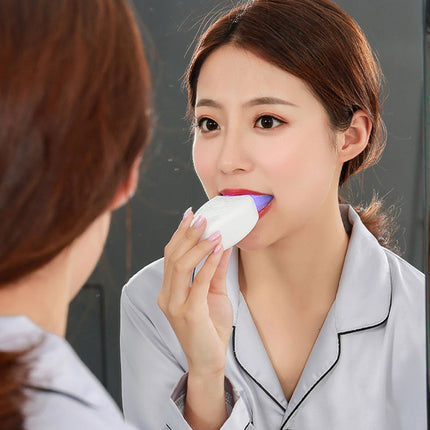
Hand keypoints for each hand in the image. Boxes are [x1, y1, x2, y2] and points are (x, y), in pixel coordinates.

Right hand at [157, 209, 232, 377]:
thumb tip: (222, 244)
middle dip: (187, 234)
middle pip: (173, 257)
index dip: (179, 234)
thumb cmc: (209, 328)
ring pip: (181, 266)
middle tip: (201, 217)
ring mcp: (175, 305)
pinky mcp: (189, 313)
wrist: (209, 361)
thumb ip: (214, 270)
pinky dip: (209, 262)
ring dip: (197, 245)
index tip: (190, 215)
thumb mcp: (212, 294)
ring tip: (212, 230)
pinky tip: (219, 248)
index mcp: (168, 291)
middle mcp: (167, 296)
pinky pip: (198, 282)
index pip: (170, 256)